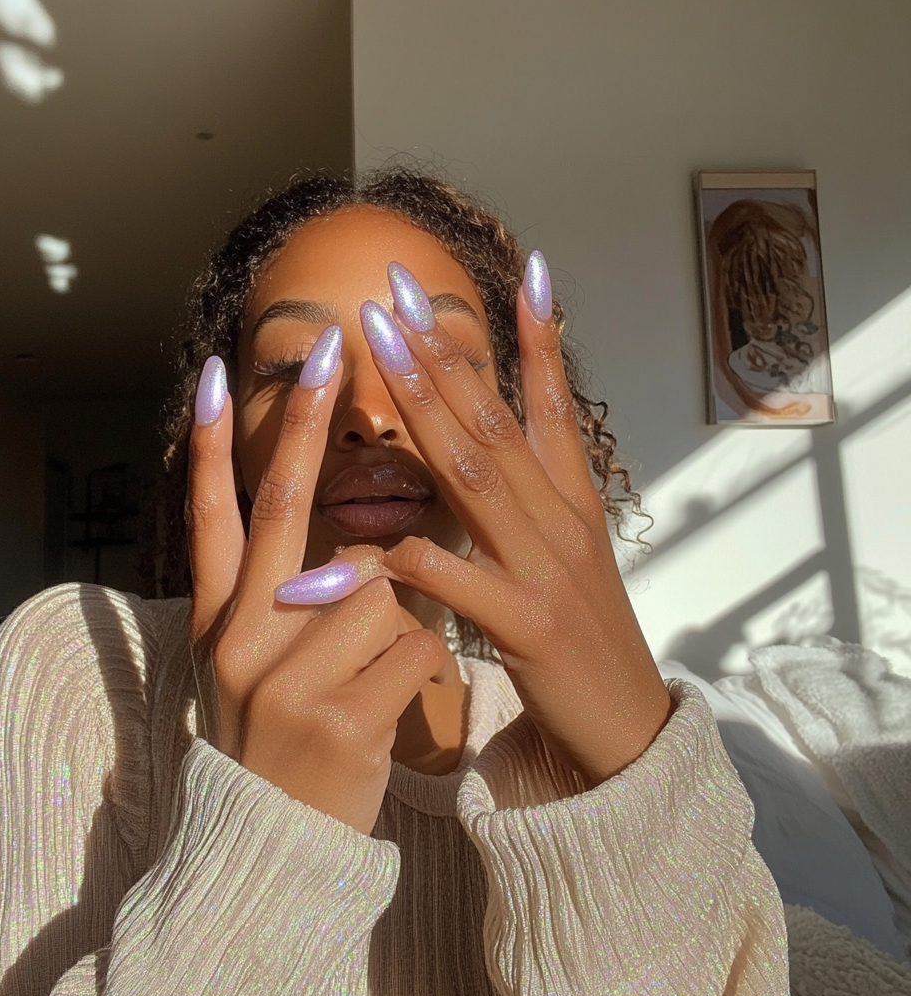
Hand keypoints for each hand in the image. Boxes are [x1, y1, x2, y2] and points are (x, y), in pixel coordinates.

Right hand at [187, 333, 447, 834]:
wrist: (272, 848)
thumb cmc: (278, 741)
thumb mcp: (253, 667)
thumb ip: (284, 600)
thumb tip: (348, 538)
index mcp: (217, 621)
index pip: (209, 514)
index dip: (206, 444)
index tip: (213, 373)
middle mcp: (239, 638)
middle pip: (282, 510)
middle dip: (304, 423)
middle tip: (327, 347)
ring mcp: (285, 676)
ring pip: (380, 588)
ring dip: (399, 618)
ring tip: (371, 672)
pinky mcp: (339, 715)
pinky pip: (416, 646)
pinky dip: (423, 666)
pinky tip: (392, 707)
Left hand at [276, 258, 671, 787]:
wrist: (624, 726)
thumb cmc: (580, 637)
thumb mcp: (563, 557)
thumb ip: (526, 505)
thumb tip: (485, 453)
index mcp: (571, 502)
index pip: (556, 404)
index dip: (538, 336)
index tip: (522, 268)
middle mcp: (560, 519)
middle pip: (496, 422)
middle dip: (446, 351)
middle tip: (400, 294)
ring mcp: (543, 565)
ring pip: (476, 473)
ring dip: (427, 406)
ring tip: (386, 349)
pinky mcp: (524, 621)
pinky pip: (453, 575)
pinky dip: (407, 554)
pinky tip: (372, 534)